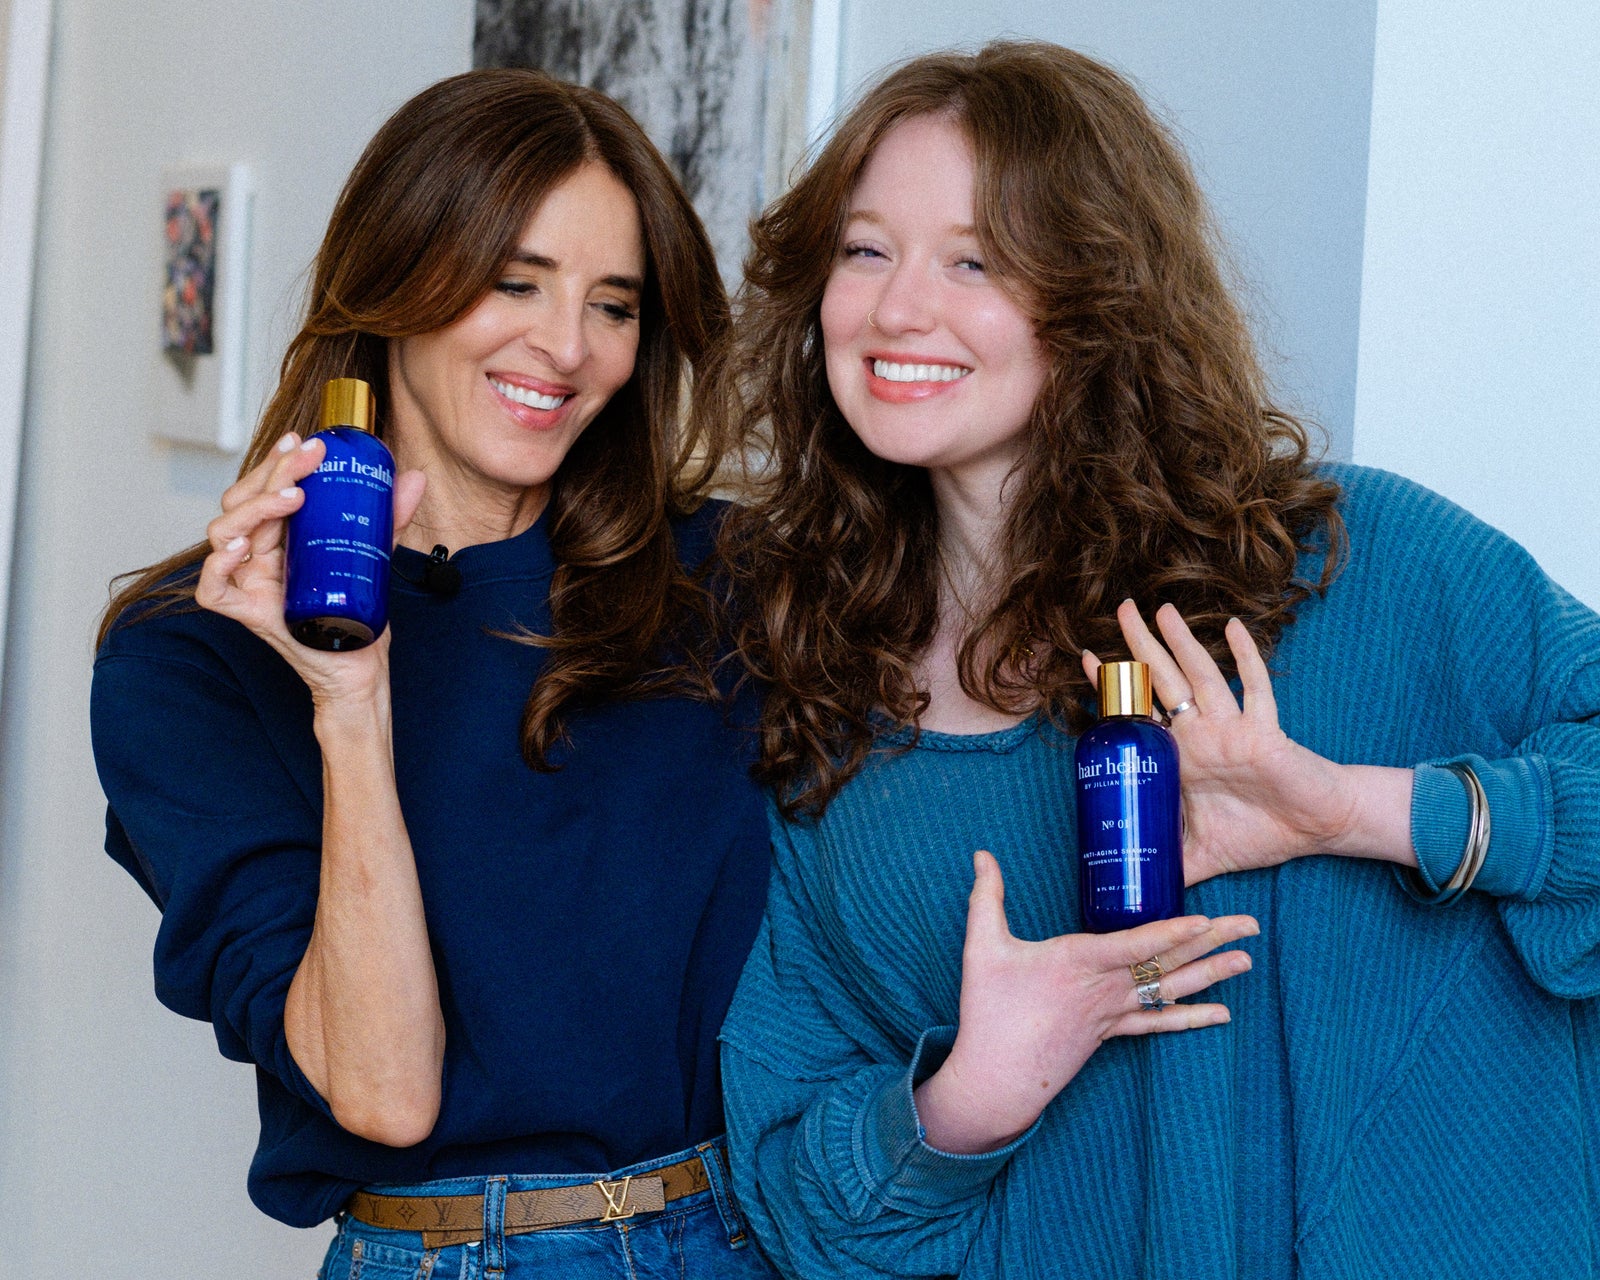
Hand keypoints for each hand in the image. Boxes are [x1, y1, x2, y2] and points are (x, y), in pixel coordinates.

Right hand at [196, 433, 426, 704]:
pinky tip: (243, 548)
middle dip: (273, 473)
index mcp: (279, 536)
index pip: (264, 488)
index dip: (278, 461)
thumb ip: (387, 518)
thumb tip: (413, 478)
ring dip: (254, 509)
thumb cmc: (358, 613)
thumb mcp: (374, 555)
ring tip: (292, 498)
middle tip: (308, 459)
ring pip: (223, 534)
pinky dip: (219, 565)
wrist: (361, 666)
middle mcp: (258, 554)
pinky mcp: (249, 613)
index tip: (306, 443)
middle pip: (242, 502)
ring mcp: (249, 582)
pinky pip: (213, 590)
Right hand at [913, 850, 1256, 1153]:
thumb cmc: (988, 1011)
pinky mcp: (1110, 1033)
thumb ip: (986, 897)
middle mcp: (1103, 988)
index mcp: (1076, 962)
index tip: (1205, 920)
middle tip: (1251, 926)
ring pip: (1170, 990)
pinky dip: (1191, 1017)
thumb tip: (981, 853)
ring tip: (1247, 961)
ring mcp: (1111, 1013)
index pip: (1134, 944)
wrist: (996, 1079)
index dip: (1171, 932)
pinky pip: (1158, 1024)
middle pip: (1166, 961)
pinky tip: (1223, 1013)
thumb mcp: (982, 947)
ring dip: (1212, 975)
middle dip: (1211, 942)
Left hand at [1083, 601, 1412, 883]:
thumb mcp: (1202, 856)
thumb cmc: (1261, 832)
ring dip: (1181, 644)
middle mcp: (1201, 735)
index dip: (1113, 688)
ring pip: (1200, 677)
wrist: (1315, 830)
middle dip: (1140, 647)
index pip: (1139, 713)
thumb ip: (1169, 869)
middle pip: (1162, 683)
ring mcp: (1231, 729)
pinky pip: (1254, 690)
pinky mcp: (1263, 733)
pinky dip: (1244, 659)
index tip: (1084, 658)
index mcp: (1180, 758)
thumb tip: (1136, 899)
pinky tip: (1232, 628)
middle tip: (1120, 609)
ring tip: (1161, 610)